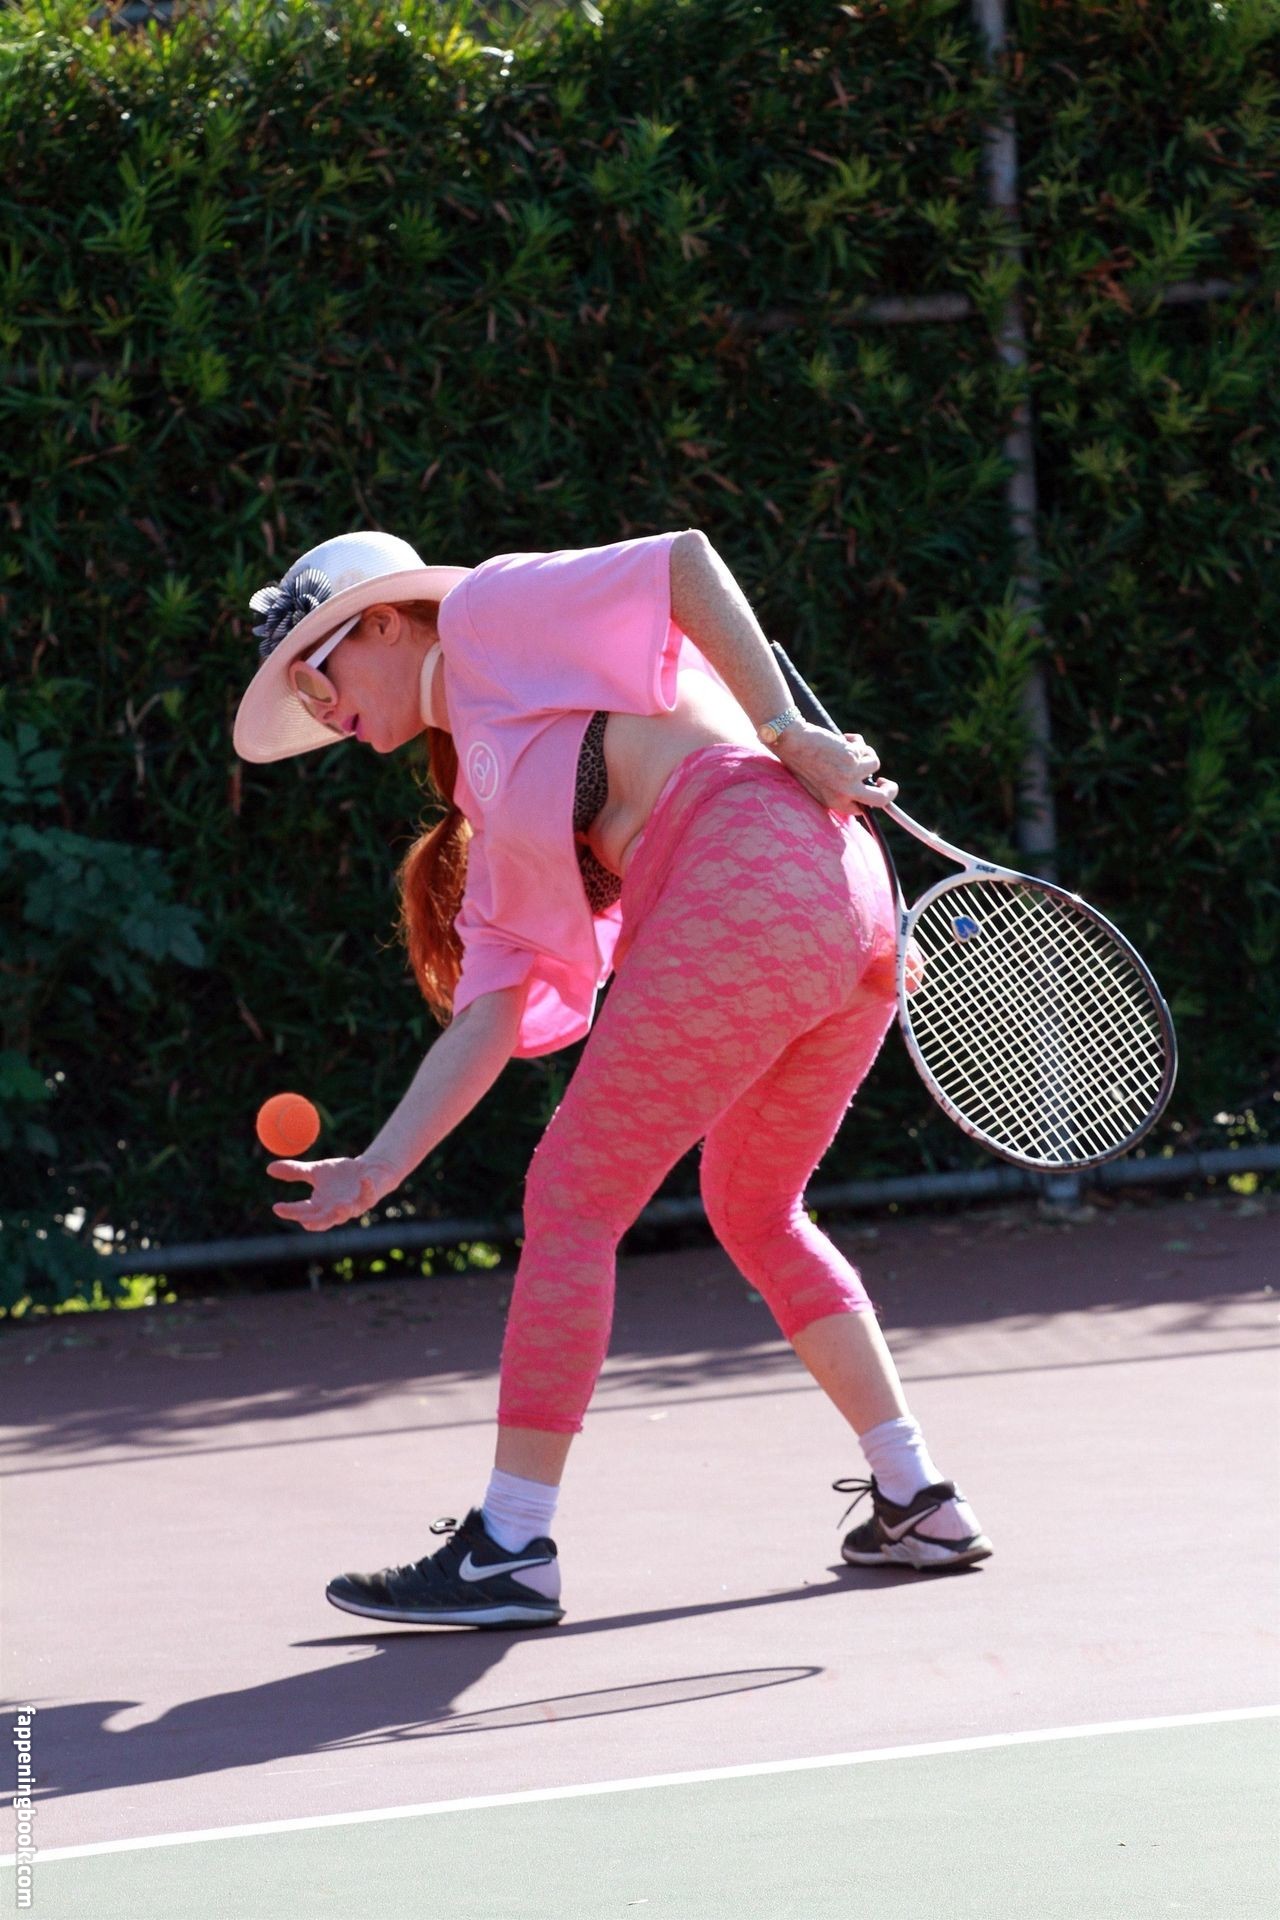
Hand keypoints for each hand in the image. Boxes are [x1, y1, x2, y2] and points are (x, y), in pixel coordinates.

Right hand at [267, 1154, 397, 1231]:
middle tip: (304, 1222)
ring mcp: (353, 1205)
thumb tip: (268, 1169)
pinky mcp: (369, 1196)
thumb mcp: (315, 1172)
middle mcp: (335, 1209)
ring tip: (338, 1207)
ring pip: (347, 1213)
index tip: (276, 1207)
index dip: (290, 1212)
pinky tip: (364, 1180)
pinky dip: (366, 1188)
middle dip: (315, 1222)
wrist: (368, 1170)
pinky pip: (369, 1195)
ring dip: (343, 1211)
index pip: (302, 1212)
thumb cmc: (340, 1175)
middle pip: (323, 1220)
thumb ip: (295, 1172)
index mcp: (320, 1205)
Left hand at [774, 722, 898, 814]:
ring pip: (874, 764)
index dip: (870, 798)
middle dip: (890, 791)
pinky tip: (842, 739)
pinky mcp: (853, 760)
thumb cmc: (802, 760)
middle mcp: (844, 794)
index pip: (861, 809)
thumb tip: (862, 785)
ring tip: (846, 746)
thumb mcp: (819, 782)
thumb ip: (837, 787)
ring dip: (864, 752)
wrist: (792, 742)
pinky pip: (866, 749)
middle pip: (882, 800)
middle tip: (887, 783)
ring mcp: (851, 777)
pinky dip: (857, 741)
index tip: (875, 788)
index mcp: (834, 802)